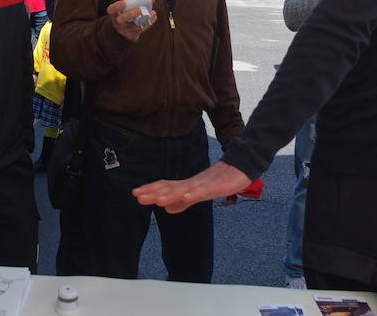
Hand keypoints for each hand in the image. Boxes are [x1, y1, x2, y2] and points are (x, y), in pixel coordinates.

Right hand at [107, 0, 156, 41]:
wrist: (123, 31)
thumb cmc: (126, 14)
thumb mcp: (126, 8)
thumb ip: (136, 2)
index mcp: (113, 14)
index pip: (112, 10)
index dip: (117, 6)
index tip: (124, 2)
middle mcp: (117, 23)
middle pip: (121, 20)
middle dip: (130, 14)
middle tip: (139, 9)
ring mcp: (124, 31)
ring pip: (134, 26)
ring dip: (144, 19)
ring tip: (153, 12)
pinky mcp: (131, 36)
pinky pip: (140, 30)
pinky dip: (148, 24)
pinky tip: (153, 17)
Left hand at [133, 161, 251, 213]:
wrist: (241, 166)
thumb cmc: (220, 179)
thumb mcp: (199, 194)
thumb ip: (183, 202)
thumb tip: (166, 209)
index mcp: (188, 186)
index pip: (166, 187)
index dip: (151, 190)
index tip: (135, 194)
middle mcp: (192, 183)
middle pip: (170, 188)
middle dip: (154, 192)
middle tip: (137, 196)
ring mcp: (204, 184)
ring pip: (185, 189)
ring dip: (170, 194)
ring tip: (157, 200)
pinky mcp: (217, 186)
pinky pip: (205, 191)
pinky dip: (195, 194)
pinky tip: (187, 197)